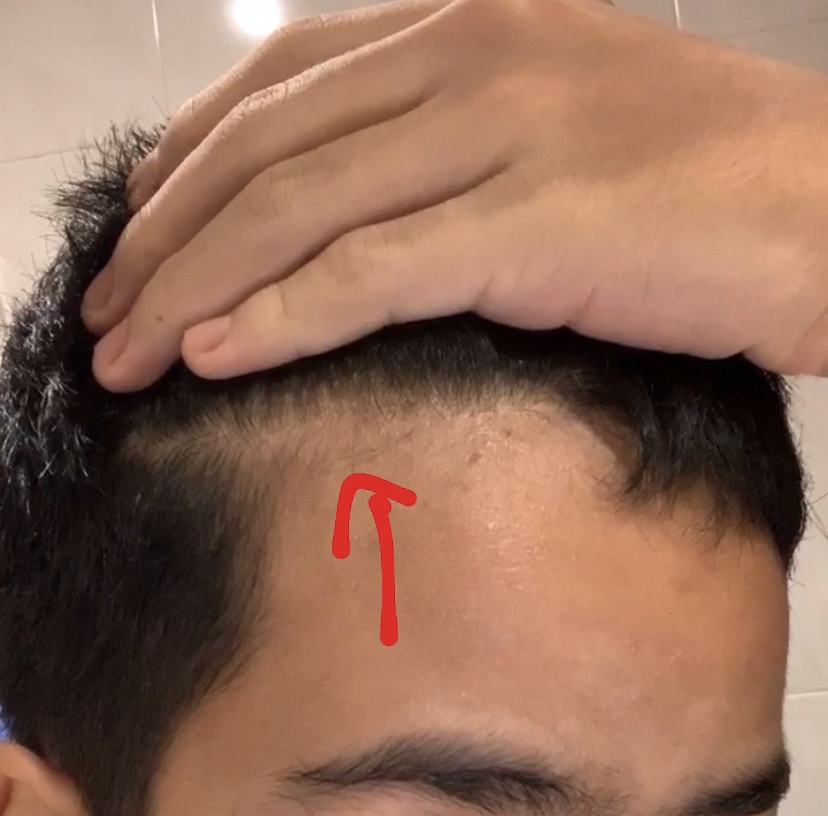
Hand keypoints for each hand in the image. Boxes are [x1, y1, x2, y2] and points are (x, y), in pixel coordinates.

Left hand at [81, 0, 827, 391]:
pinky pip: (369, 274)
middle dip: (164, 236)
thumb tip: (354, 206)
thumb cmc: (706, 178)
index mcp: (473, 21)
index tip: (138, 228)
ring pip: (299, 213)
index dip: (187, 158)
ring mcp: (504, 134)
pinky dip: (278, 319)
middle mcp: (474, 54)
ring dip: (194, 287)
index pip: (283, 82)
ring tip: (128, 352)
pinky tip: (210, 356)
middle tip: (104, 308)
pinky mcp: (533, 224)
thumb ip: (450, 140)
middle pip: (266, 149)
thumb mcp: (557, 125)